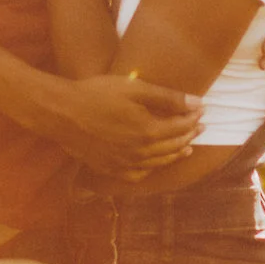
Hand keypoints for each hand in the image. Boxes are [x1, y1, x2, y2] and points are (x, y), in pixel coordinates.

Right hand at [37, 75, 201, 173]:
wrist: (62, 113)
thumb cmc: (97, 94)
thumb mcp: (134, 88)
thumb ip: (167, 97)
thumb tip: (197, 102)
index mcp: (148, 131)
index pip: (181, 127)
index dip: (194, 118)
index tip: (202, 110)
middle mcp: (140, 152)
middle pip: (173, 146)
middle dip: (190, 135)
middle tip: (201, 127)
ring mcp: (125, 163)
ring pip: (159, 162)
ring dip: (176, 153)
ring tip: (187, 147)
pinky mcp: (110, 168)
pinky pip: (138, 174)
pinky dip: (151, 169)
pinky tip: (155, 163)